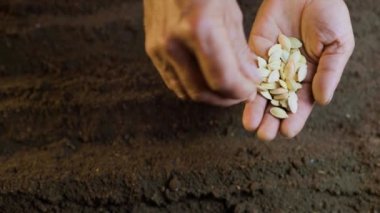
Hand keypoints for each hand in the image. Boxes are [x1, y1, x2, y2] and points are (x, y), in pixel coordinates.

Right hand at [144, 0, 260, 105]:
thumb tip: (250, 78)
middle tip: (240, 91)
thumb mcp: (229, 11)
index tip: (251, 89)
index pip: (222, 80)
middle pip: (202, 92)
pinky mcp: (151, 50)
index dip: (241, 91)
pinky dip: (192, 87)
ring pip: (186, 91)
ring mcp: (159, 48)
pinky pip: (173, 81)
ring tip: (225, 88)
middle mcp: (174, 43)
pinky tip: (205, 80)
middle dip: (226, 98)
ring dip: (209, 96)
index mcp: (199, 29)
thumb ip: (239, 49)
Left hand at [243, 0, 354, 139]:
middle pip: (278, 102)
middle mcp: (288, 75)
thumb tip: (322, 100)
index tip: (288, 132)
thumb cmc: (329, 15)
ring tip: (251, 126)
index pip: (302, 103)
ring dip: (256, 109)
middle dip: (271, 119)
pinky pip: (250, 70)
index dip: (295, 118)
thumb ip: (329, 72)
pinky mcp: (256, 51)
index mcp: (310, 77)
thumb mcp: (338, 45)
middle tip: (264, 135)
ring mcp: (271, 64)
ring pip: (262, 91)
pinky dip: (246, 84)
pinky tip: (243, 99)